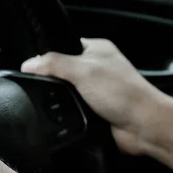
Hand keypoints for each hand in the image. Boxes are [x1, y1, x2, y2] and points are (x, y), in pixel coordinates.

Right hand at [21, 38, 166, 154]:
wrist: (144, 127)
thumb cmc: (125, 94)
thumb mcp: (83, 71)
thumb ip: (53, 64)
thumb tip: (29, 64)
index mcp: (97, 49)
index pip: (63, 46)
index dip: (48, 56)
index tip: (35, 67)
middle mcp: (97, 67)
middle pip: (62, 70)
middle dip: (54, 81)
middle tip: (51, 87)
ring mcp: (97, 89)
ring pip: (66, 92)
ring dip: (63, 99)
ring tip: (63, 103)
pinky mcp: (95, 109)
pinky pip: (72, 108)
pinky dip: (69, 112)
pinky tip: (70, 114)